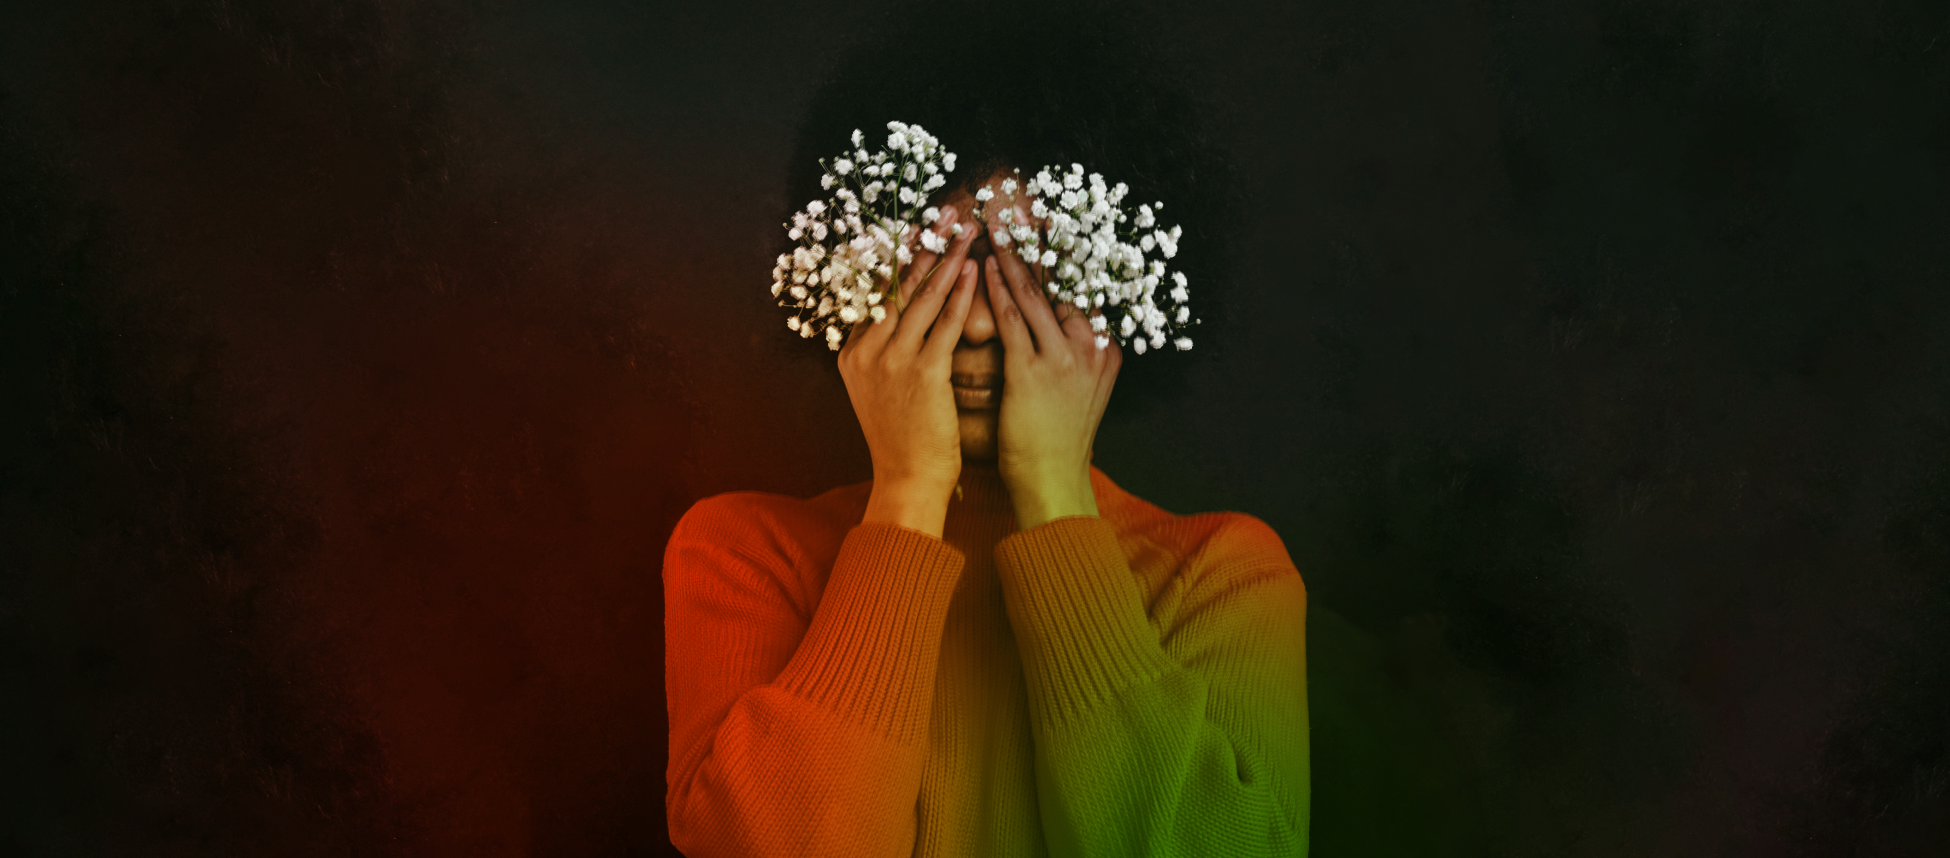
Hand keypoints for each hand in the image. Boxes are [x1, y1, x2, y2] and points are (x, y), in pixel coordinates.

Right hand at [839, 206, 981, 537]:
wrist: (907, 480)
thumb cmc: (903, 439)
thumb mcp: (881, 391)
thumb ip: (886, 355)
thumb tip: (904, 322)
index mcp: (851, 353)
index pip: (876, 293)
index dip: (899, 259)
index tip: (919, 231)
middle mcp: (865, 351)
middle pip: (895, 286)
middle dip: (922, 248)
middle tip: (944, 218)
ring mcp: (890, 361)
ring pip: (921, 298)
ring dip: (946, 262)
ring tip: (965, 235)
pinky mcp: (921, 373)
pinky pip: (945, 324)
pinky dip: (961, 295)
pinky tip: (975, 273)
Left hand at [984, 240, 1121, 530]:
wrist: (1053, 481)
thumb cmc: (1057, 440)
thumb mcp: (1080, 391)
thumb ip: (1075, 356)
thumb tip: (1057, 325)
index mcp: (1106, 351)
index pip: (1081, 290)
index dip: (1059, 256)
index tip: (1044, 226)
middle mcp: (1092, 348)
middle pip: (1060, 284)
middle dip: (1035, 247)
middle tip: (1015, 214)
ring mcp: (1066, 359)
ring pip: (1035, 295)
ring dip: (1011, 258)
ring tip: (994, 230)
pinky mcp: (1034, 372)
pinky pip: (1013, 321)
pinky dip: (997, 292)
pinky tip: (984, 270)